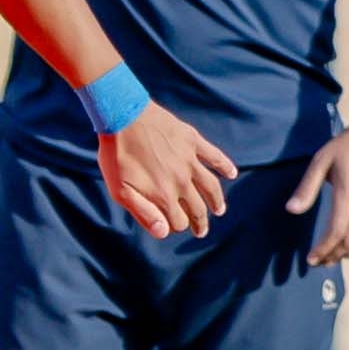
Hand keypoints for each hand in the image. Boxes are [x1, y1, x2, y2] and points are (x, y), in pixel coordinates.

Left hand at [97, 107, 234, 239]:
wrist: (121, 116)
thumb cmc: (116, 155)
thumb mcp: (120, 190)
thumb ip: (143, 213)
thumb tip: (164, 232)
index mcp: (163, 195)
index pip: (179, 221)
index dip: (176, 226)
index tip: (173, 225)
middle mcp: (181, 181)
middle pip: (197, 208)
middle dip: (200, 223)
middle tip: (201, 230)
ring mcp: (189, 160)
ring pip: (211, 186)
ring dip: (217, 201)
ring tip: (220, 210)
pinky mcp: (192, 141)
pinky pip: (214, 156)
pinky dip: (225, 165)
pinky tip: (232, 173)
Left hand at [291, 123, 348, 263]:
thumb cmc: (346, 146)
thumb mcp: (321, 162)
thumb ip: (307, 188)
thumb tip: (291, 210)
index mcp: (348, 194)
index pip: (337, 231)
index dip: (324, 248)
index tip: (311, 259)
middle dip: (333, 255)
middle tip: (318, 262)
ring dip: (347, 253)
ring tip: (332, 259)